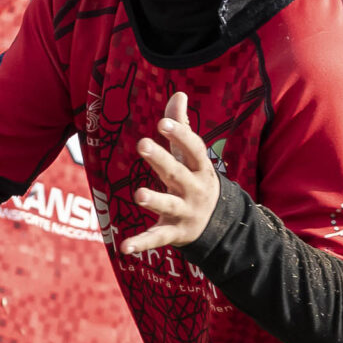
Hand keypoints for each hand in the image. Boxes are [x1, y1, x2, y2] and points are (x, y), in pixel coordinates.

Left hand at [120, 93, 218, 256]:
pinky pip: (157, 238)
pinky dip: (142, 243)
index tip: (164, 122)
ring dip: (155, 200)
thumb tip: (179, 94)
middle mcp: (194, 189)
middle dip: (161, 160)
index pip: (193, 149)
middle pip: (176, 173)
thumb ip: (183, 127)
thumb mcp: (192, 156)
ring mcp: (185, 212)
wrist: (218, 225)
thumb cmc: (196, 179)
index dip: (180, 134)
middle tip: (142, 144)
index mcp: (199, 168)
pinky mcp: (174, 232)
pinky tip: (124, 247)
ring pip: (169, 205)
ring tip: (138, 194)